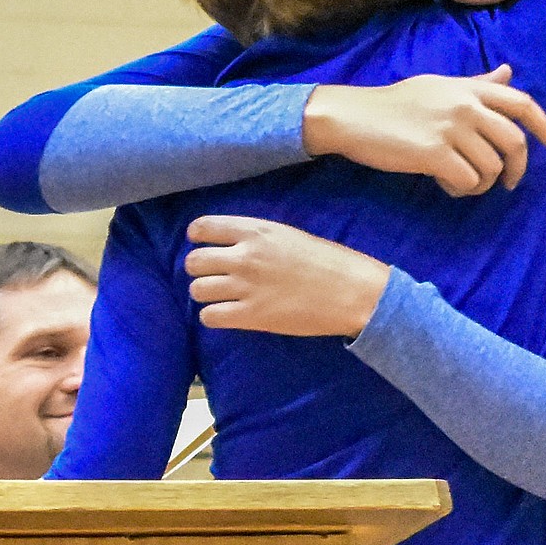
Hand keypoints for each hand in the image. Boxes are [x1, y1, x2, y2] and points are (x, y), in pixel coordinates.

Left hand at [185, 215, 389, 338]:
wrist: (351, 292)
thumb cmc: (329, 262)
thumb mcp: (290, 236)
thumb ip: (258, 239)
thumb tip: (234, 247)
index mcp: (255, 231)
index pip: (204, 228)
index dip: (197, 237)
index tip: (201, 244)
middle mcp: (244, 256)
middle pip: (193, 261)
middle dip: (199, 270)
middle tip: (214, 276)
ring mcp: (245, 287)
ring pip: (197, 290)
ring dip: (206, 294)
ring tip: (221, 297)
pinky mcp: (251, 316)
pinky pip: (209, 316)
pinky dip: (214, 316)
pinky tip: (228, 314)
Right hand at [302, 66, 545, 196]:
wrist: (356, 116)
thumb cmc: (397, 103)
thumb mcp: (441, 86)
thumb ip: (477, 83)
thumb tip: (508, 73)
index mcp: (469, 89)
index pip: (521, 103)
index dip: (543, 125)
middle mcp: (465, 106)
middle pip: (514, 142)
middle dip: (518, 168)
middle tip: (508, 183)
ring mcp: (451, 129)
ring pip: (491, 168)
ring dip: (482, 183)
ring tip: (462, 181)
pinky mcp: (434, 154)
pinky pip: (468, 182)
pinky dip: (461, 190)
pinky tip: (445, 184)